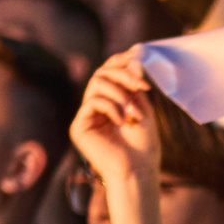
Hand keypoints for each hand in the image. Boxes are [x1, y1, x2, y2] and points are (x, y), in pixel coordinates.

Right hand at [71, 50, 160, 185]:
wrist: (138, 170)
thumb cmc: (144, 144)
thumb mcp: (142, 106)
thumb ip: (134, 85)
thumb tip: (131, 58)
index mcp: (110, 100)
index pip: (109, 72)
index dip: (121, 61)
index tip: (137, 53)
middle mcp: (96, 106)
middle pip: (102, 74)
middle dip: (123, 75)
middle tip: (141, 85)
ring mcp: (86, 115)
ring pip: (97, 84)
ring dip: (120, 93)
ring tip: (134, 112)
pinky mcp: (79, 126)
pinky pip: (93, 102)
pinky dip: (111, 107)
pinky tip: (122, 121)